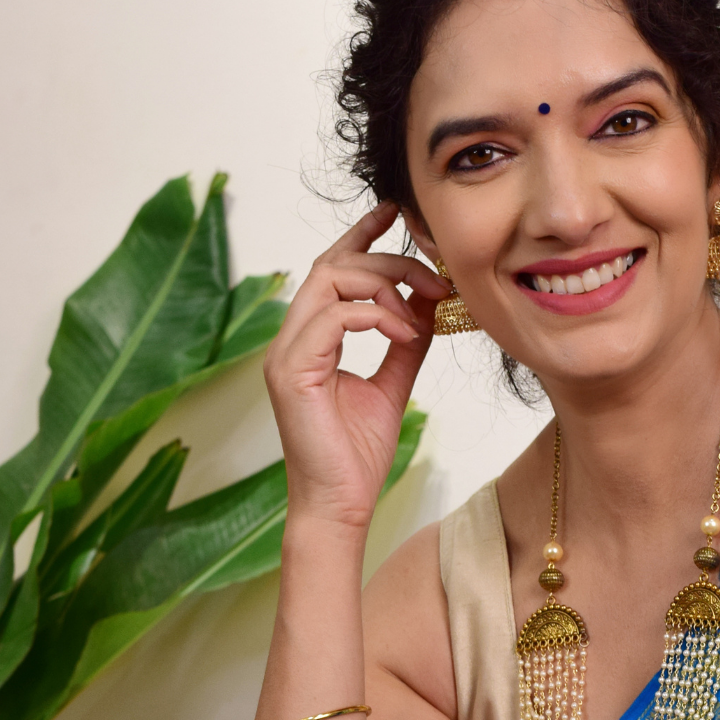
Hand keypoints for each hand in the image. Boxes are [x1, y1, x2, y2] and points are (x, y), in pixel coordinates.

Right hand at [262, 202, 450, 529]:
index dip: (360, 236)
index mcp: (311, 339)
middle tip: (434, 277)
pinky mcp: (291, 373)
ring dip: (383, 285)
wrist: (340, 506)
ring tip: (422, 308)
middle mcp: (292, 339)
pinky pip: (333, 319)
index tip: (394, 214)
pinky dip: (375, 317)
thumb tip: (427, 305)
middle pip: (333, 266)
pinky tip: (406, 335)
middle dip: (387, 261)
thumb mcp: (393, 386)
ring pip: (329, 282)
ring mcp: (286, 354)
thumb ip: (405, 343)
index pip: (332, 269)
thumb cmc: (357, 457)